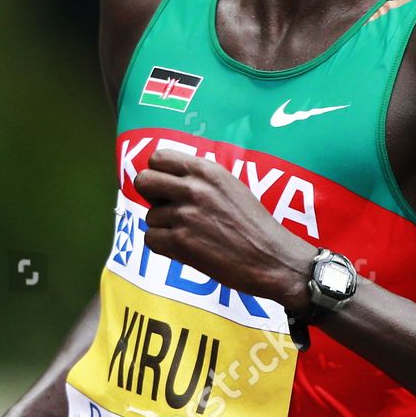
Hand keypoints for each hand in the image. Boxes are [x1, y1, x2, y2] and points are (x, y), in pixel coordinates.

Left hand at [134, 148, 315, 310]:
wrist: (272, 259)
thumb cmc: (255, 226)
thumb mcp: (232, 187)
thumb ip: (202, 180)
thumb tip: (169, 180)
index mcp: (208, 171)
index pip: (158, 157)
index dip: (158, 172)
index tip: (166, 186)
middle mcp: (194, 189)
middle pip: (143, 181)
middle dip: (150, 196)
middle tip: (167, 208)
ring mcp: (186, 215)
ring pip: (150, 215)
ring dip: (164, 227)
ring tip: (191, 234)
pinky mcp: (181, 242)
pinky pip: (151, 238)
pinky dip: (164, 246)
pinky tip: (185, 248)